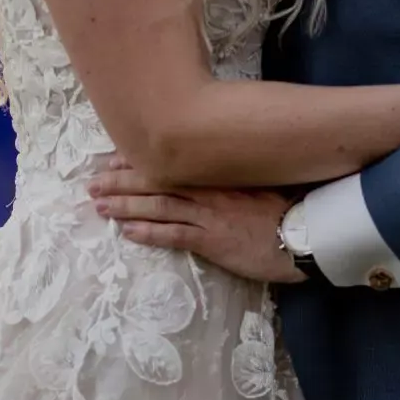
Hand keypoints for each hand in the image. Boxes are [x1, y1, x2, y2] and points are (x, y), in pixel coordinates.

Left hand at [87, 157, 303, 283]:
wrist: (305, 232)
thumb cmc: (287, 206)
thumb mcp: (259, 180)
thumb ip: (232, 173)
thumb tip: (213, 165)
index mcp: (218, 173)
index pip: (172, 162)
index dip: (140, 161)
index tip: (115, 158)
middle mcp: (208, 189)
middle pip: (157, 181)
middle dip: (122, 180)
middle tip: (93, 180)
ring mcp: (209, 215)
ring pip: (159, 206)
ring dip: (126, 205)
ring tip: (99, 204)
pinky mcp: (212, 241)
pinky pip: (174, 235)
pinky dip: (149, 233)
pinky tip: (127, 231)